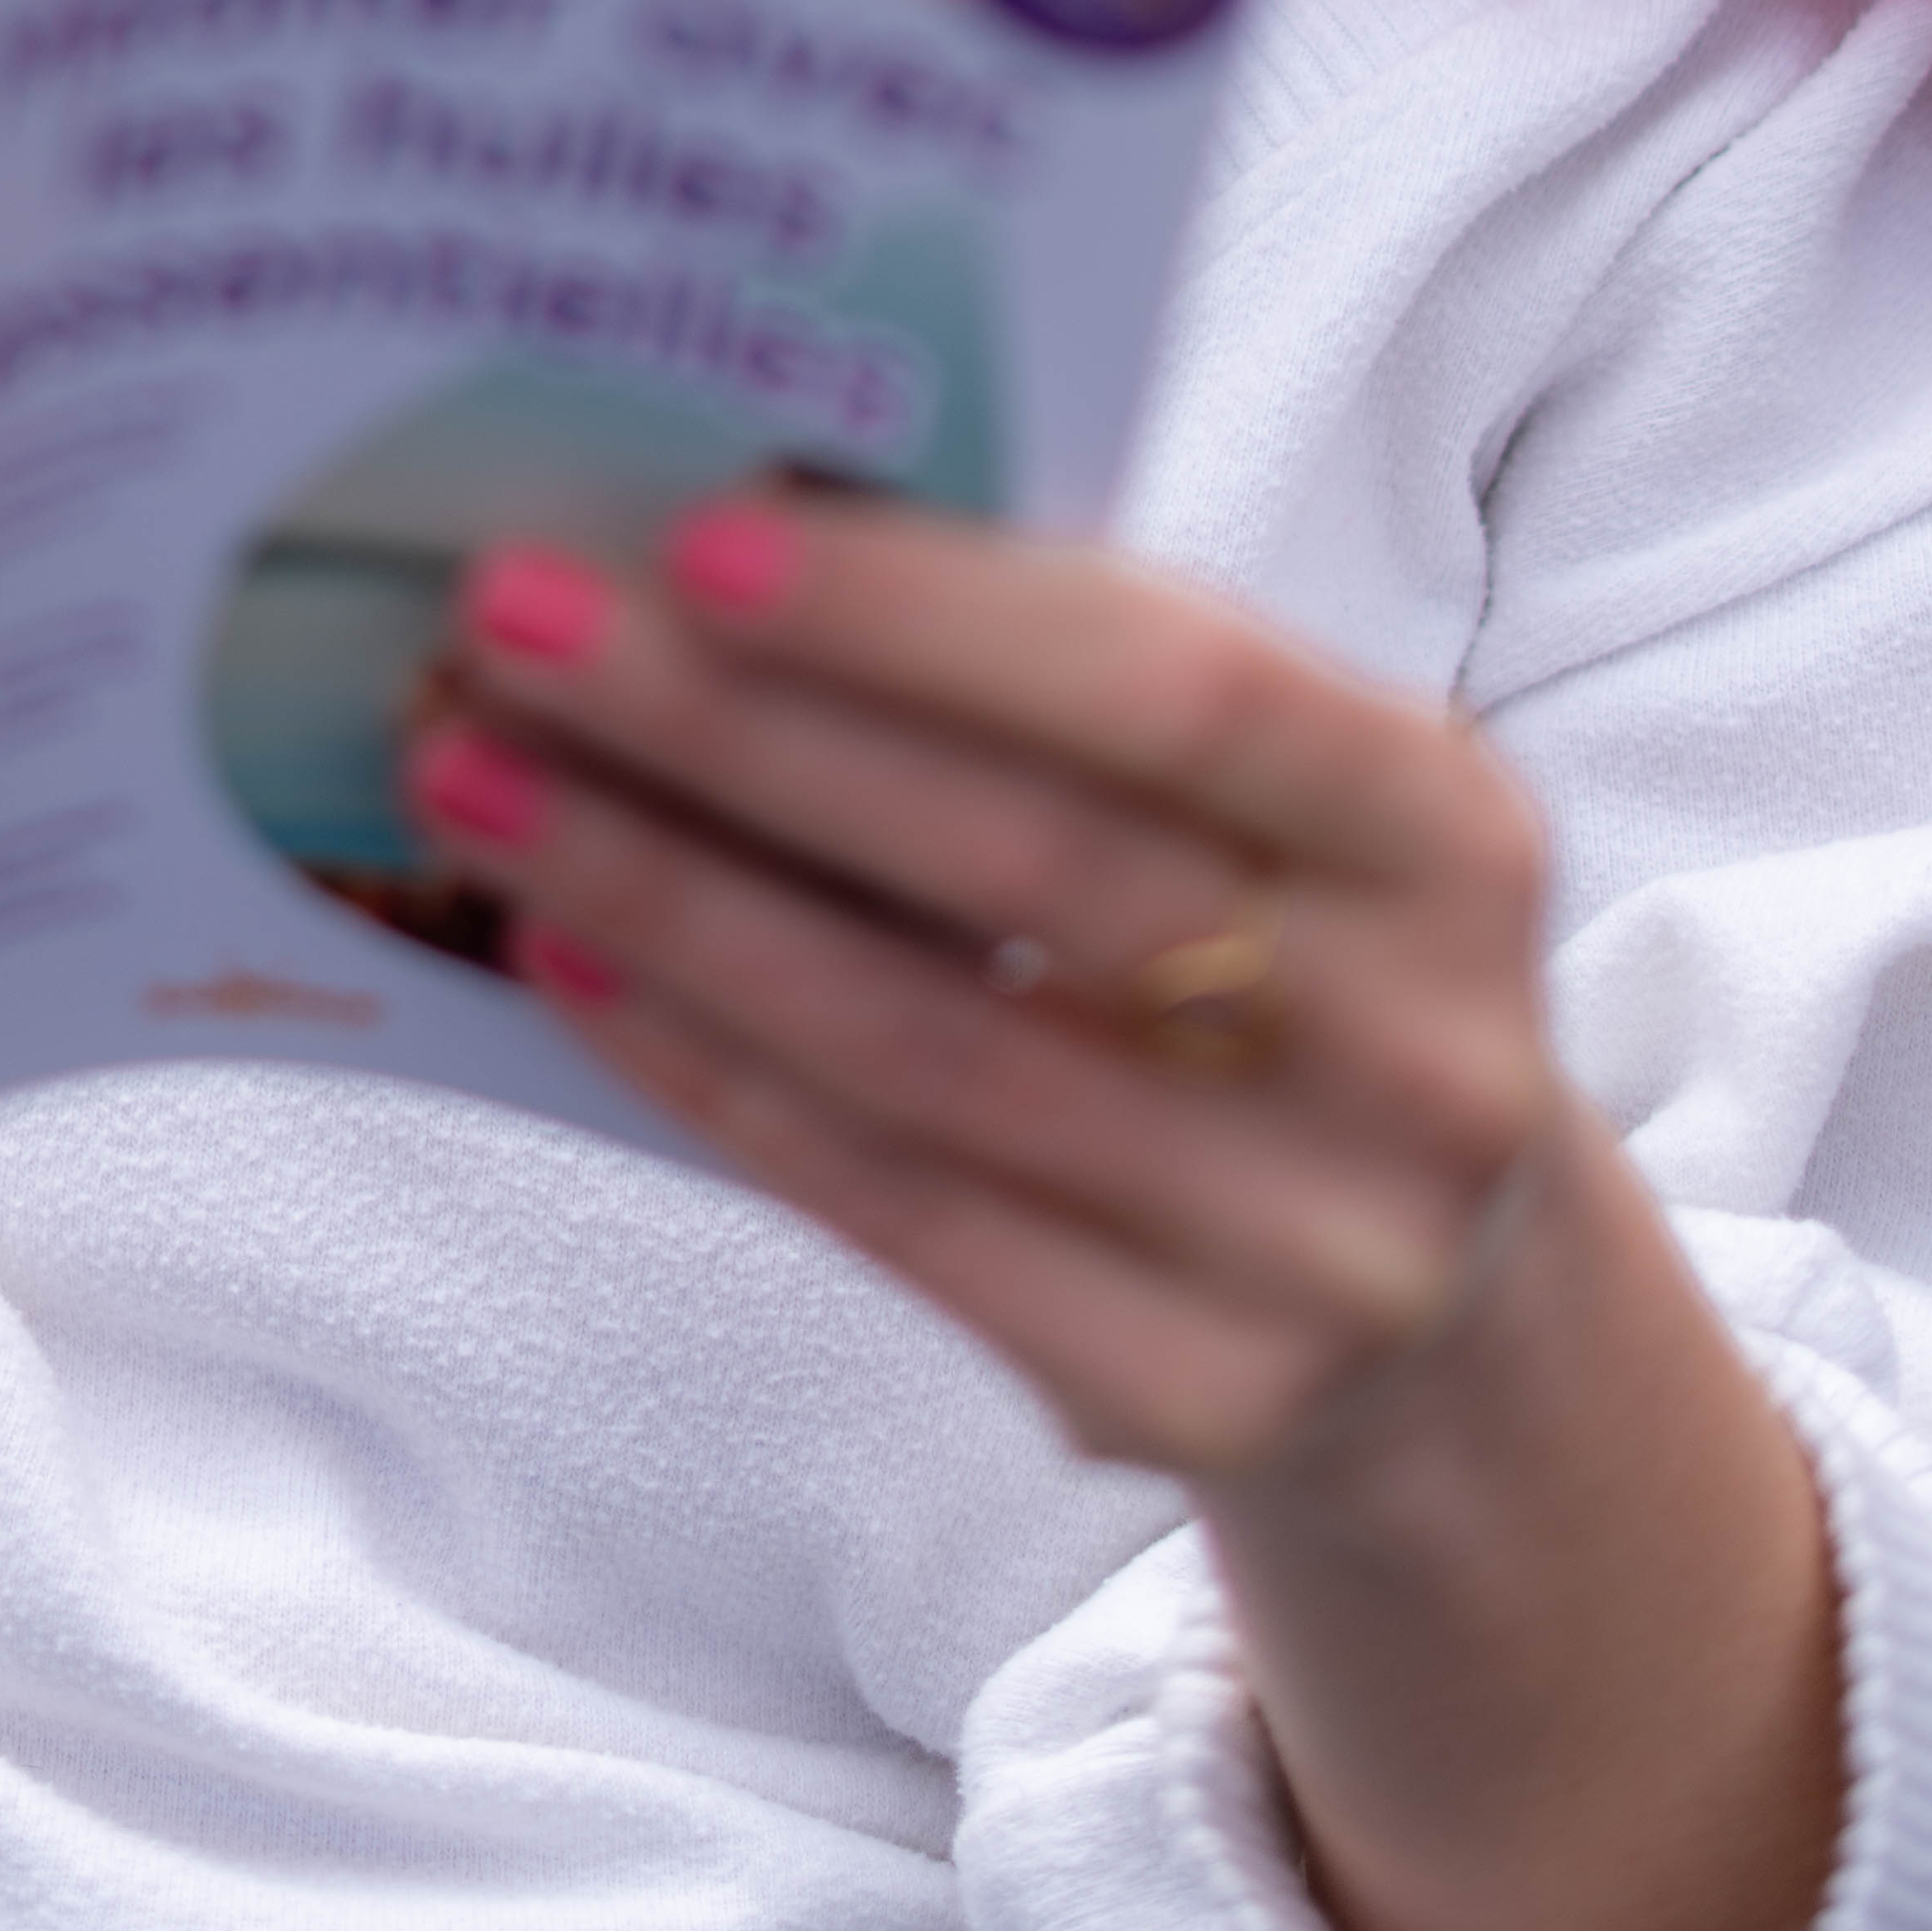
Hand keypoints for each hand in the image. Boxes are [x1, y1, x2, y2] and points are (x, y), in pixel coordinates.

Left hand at [409, 490, 1547, 1474]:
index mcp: (1446, 832)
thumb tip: (738, 535)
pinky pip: (894, 1208)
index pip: (1177, 689)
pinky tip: (564, 954)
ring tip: (475, 779)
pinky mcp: (1189, 1395)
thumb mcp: (1273, 804)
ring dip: (666, 898)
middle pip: (1021, 868)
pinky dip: (705, 1069)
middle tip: (505, 629)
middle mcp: (1415, 1050)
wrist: (1456, 1309)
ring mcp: (1313, 1250)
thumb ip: (1072, 678)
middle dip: (731, 730)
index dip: (933, 616)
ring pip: (923, 1050)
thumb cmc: (1288, 956)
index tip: (696, 534)